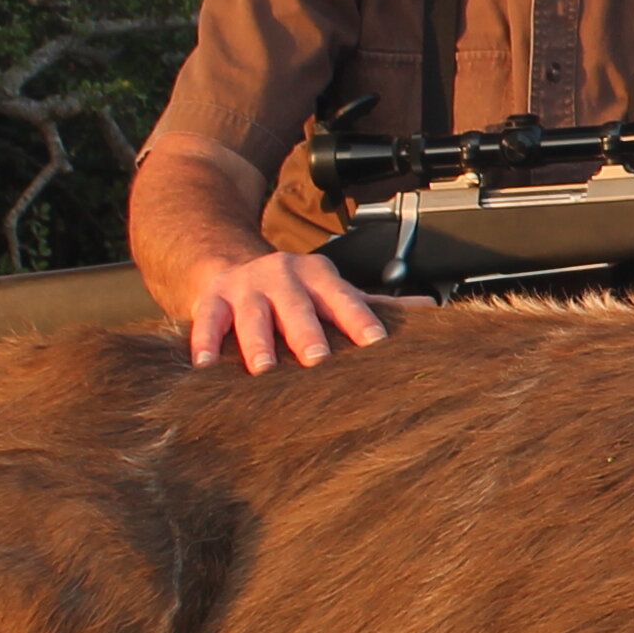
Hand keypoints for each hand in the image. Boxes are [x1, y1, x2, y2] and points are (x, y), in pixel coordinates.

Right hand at [185, 247, 388, 371]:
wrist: (230, 263)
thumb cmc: (293, 291)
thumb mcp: (331, 291)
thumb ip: (373, 304)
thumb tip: (429, 308)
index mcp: (319, 277)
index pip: (343, 299)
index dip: (359, 320)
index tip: (375, 344)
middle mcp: (283, 277)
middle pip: (297, 307)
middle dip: (306, 333)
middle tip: (317, 361)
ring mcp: (246, 287)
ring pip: (252, 315)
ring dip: (257, 341)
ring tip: (263, 369)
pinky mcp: (211, 300)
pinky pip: (207, 321)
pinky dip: (205, 342)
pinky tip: (205, 364)